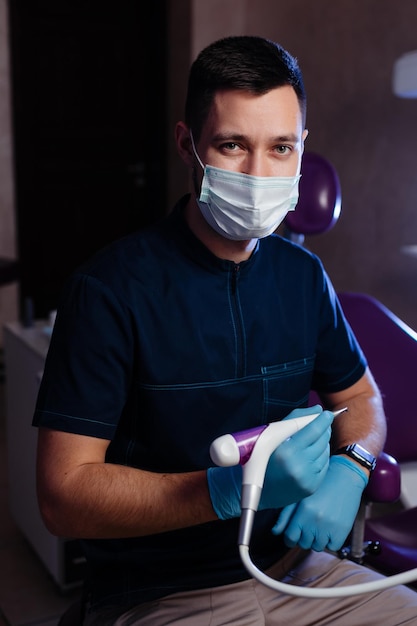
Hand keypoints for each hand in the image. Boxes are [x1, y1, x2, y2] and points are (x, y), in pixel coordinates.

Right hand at [207, 405, 333, 519]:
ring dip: (323, 443)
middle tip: (322, 423)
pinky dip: (321, 456)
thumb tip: (318, 410)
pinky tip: (311, 454)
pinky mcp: (311, 487)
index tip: (328, 413)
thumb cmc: (261, 458)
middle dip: (324, 429)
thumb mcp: (272, 434)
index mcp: (286, 452)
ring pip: (325, 452)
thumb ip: (295, 419)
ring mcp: (306, 479)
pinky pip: (324, 465)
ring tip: (312, 440)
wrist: (256, 490)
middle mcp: (298, 466)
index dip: (323, 420)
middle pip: (322, 440)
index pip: (313, 430)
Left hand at [272, 455, 368, 550]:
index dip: (290, 538)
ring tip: (320, 525)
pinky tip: (330, 528)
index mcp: (302, 512)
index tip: (294, 535)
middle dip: (304, 537)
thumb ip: (286, 515)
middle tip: (310, 525)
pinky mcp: (342, 531)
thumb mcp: (301, 496)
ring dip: (317, 539)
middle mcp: (314, 521)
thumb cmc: (321, 485)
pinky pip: (332, 546)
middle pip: (304, 544)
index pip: (290, 538)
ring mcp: (328, 528)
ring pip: (318, 546)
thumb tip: (275, 531)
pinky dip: (331, 541)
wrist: (345, 476)